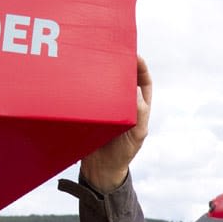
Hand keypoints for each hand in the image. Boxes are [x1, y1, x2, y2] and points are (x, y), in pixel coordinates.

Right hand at [80, 55, 152, 192]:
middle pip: (122, 77)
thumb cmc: (123, 153)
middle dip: (119, 63)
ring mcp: (105, 106)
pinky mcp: (90, 111)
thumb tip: (137, 88)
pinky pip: (88, 95)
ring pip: (104, 83)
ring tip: (96, 59)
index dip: (140, 66)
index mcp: (137, 106)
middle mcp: (122, 102)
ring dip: (101, 72)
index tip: (135, 54)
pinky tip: (80, 78)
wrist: (100, 170)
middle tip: (112, 50)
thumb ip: (139, 113)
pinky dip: (85, 86)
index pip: (142, 80)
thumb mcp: (137, 134)